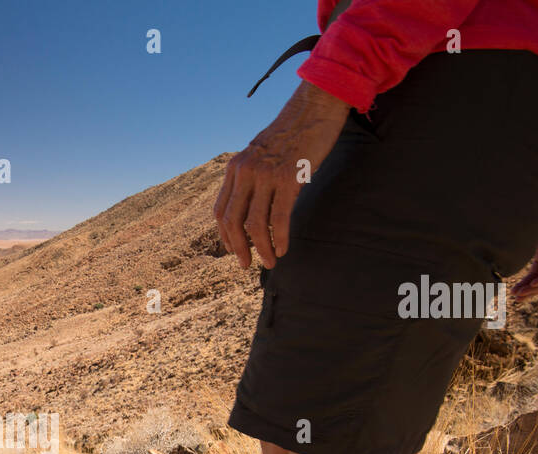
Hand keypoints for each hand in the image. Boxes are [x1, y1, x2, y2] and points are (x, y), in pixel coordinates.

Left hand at [215, 81, 350, 268]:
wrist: (316, 105)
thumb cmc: (293, 132)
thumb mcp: (262, 153)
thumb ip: (252, 176)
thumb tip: (253, 206)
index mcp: (236, 167)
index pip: (221, 210)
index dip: (225, 235)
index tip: (234, 250)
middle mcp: (246, 172)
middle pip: (233, 221)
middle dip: (239, 248)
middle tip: (247, 265)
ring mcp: (266, 175)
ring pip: (256, 224)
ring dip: (262, 249)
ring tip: (271, 262)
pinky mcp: (289, 178)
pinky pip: (279, 218)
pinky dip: (280, 239)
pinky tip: (284, 249)